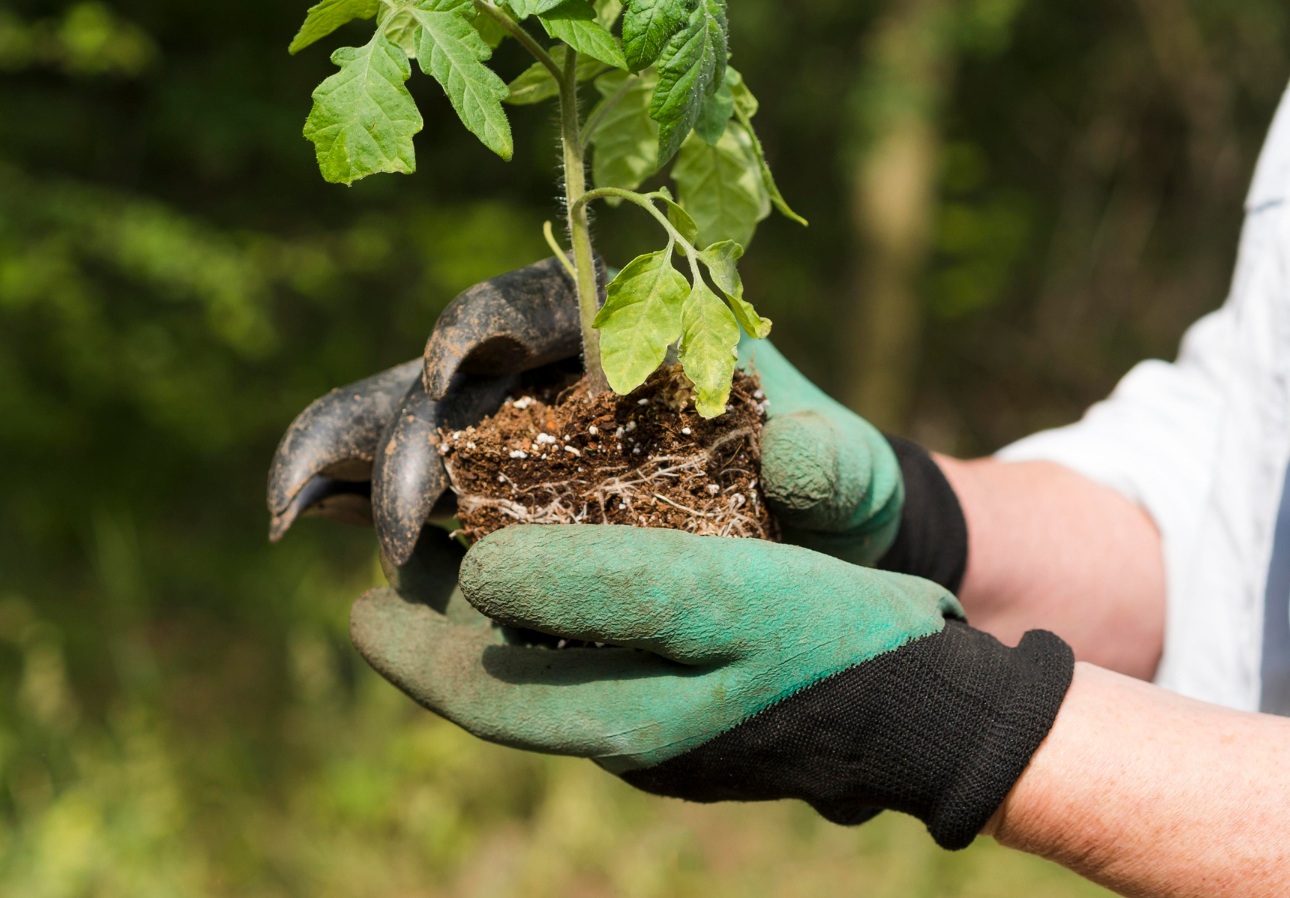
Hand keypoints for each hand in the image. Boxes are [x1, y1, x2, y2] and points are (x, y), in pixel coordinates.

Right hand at [267, 257, 926, 569]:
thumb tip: (794, 458)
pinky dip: (354, 496)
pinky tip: (304, 523)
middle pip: (456, 372)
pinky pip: (415, 485)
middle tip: (398, 518)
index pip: (542, 301)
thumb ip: (834, 464)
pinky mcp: (493, 495)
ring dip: (349, 454)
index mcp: (632, 326)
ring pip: (411, 421)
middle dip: (409, 428)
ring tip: (290, 508)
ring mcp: (517, 431)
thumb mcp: (850, 477)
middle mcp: (558, 368)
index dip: (486, 320)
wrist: (813, 551)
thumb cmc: (833, 492)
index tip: (456, 365)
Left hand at [350, 522, 1072, 849]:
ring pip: (556, 668)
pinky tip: (579, 568)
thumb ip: (593, 585)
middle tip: (406, 564)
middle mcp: (630, 737)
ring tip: (477, 552)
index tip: (355, 605)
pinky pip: (608, 658)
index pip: (477, 695)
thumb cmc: (829, 642)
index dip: (408, 649)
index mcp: (618, 722)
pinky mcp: (707, 705)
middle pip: (509, 681)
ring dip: (508, 616)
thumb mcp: (712, 599)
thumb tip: (479, 575)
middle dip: (448, 628)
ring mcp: (671, 727)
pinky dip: (572, 614)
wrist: (933, 701)